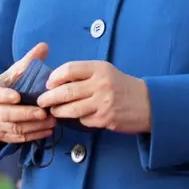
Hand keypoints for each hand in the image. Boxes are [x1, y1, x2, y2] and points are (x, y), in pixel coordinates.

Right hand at [0, 43, 56, 143]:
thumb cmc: (9, 85)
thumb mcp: (15, 72)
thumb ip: (29, 61)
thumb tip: (44, 45)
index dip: (4, 96)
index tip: (17, 96)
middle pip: (5, 114)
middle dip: (25, 114)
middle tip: (43, 113)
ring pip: (13, 128)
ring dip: (33, 126)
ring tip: (51, 122)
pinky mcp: (2, 136)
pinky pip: (17, 139)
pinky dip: (33, 136)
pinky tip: (48, 131)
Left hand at [37, 60, 151, 133]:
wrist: (147, 103)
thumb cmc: (121, 85)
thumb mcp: (104, 72)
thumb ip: (83, 74)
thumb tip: (55, 81)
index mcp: (99, 69)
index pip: (69, 69)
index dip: (54, 77)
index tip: (48, 83)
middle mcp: (101, 84)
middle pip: (66, 91)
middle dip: (49, 97)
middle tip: (40, 101)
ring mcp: (103, 103)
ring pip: (71, 108)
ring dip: (58, 110)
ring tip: (52, 110)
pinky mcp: (105, 119)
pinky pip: (83, 119)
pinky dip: (76, 118)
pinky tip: (72, 117)